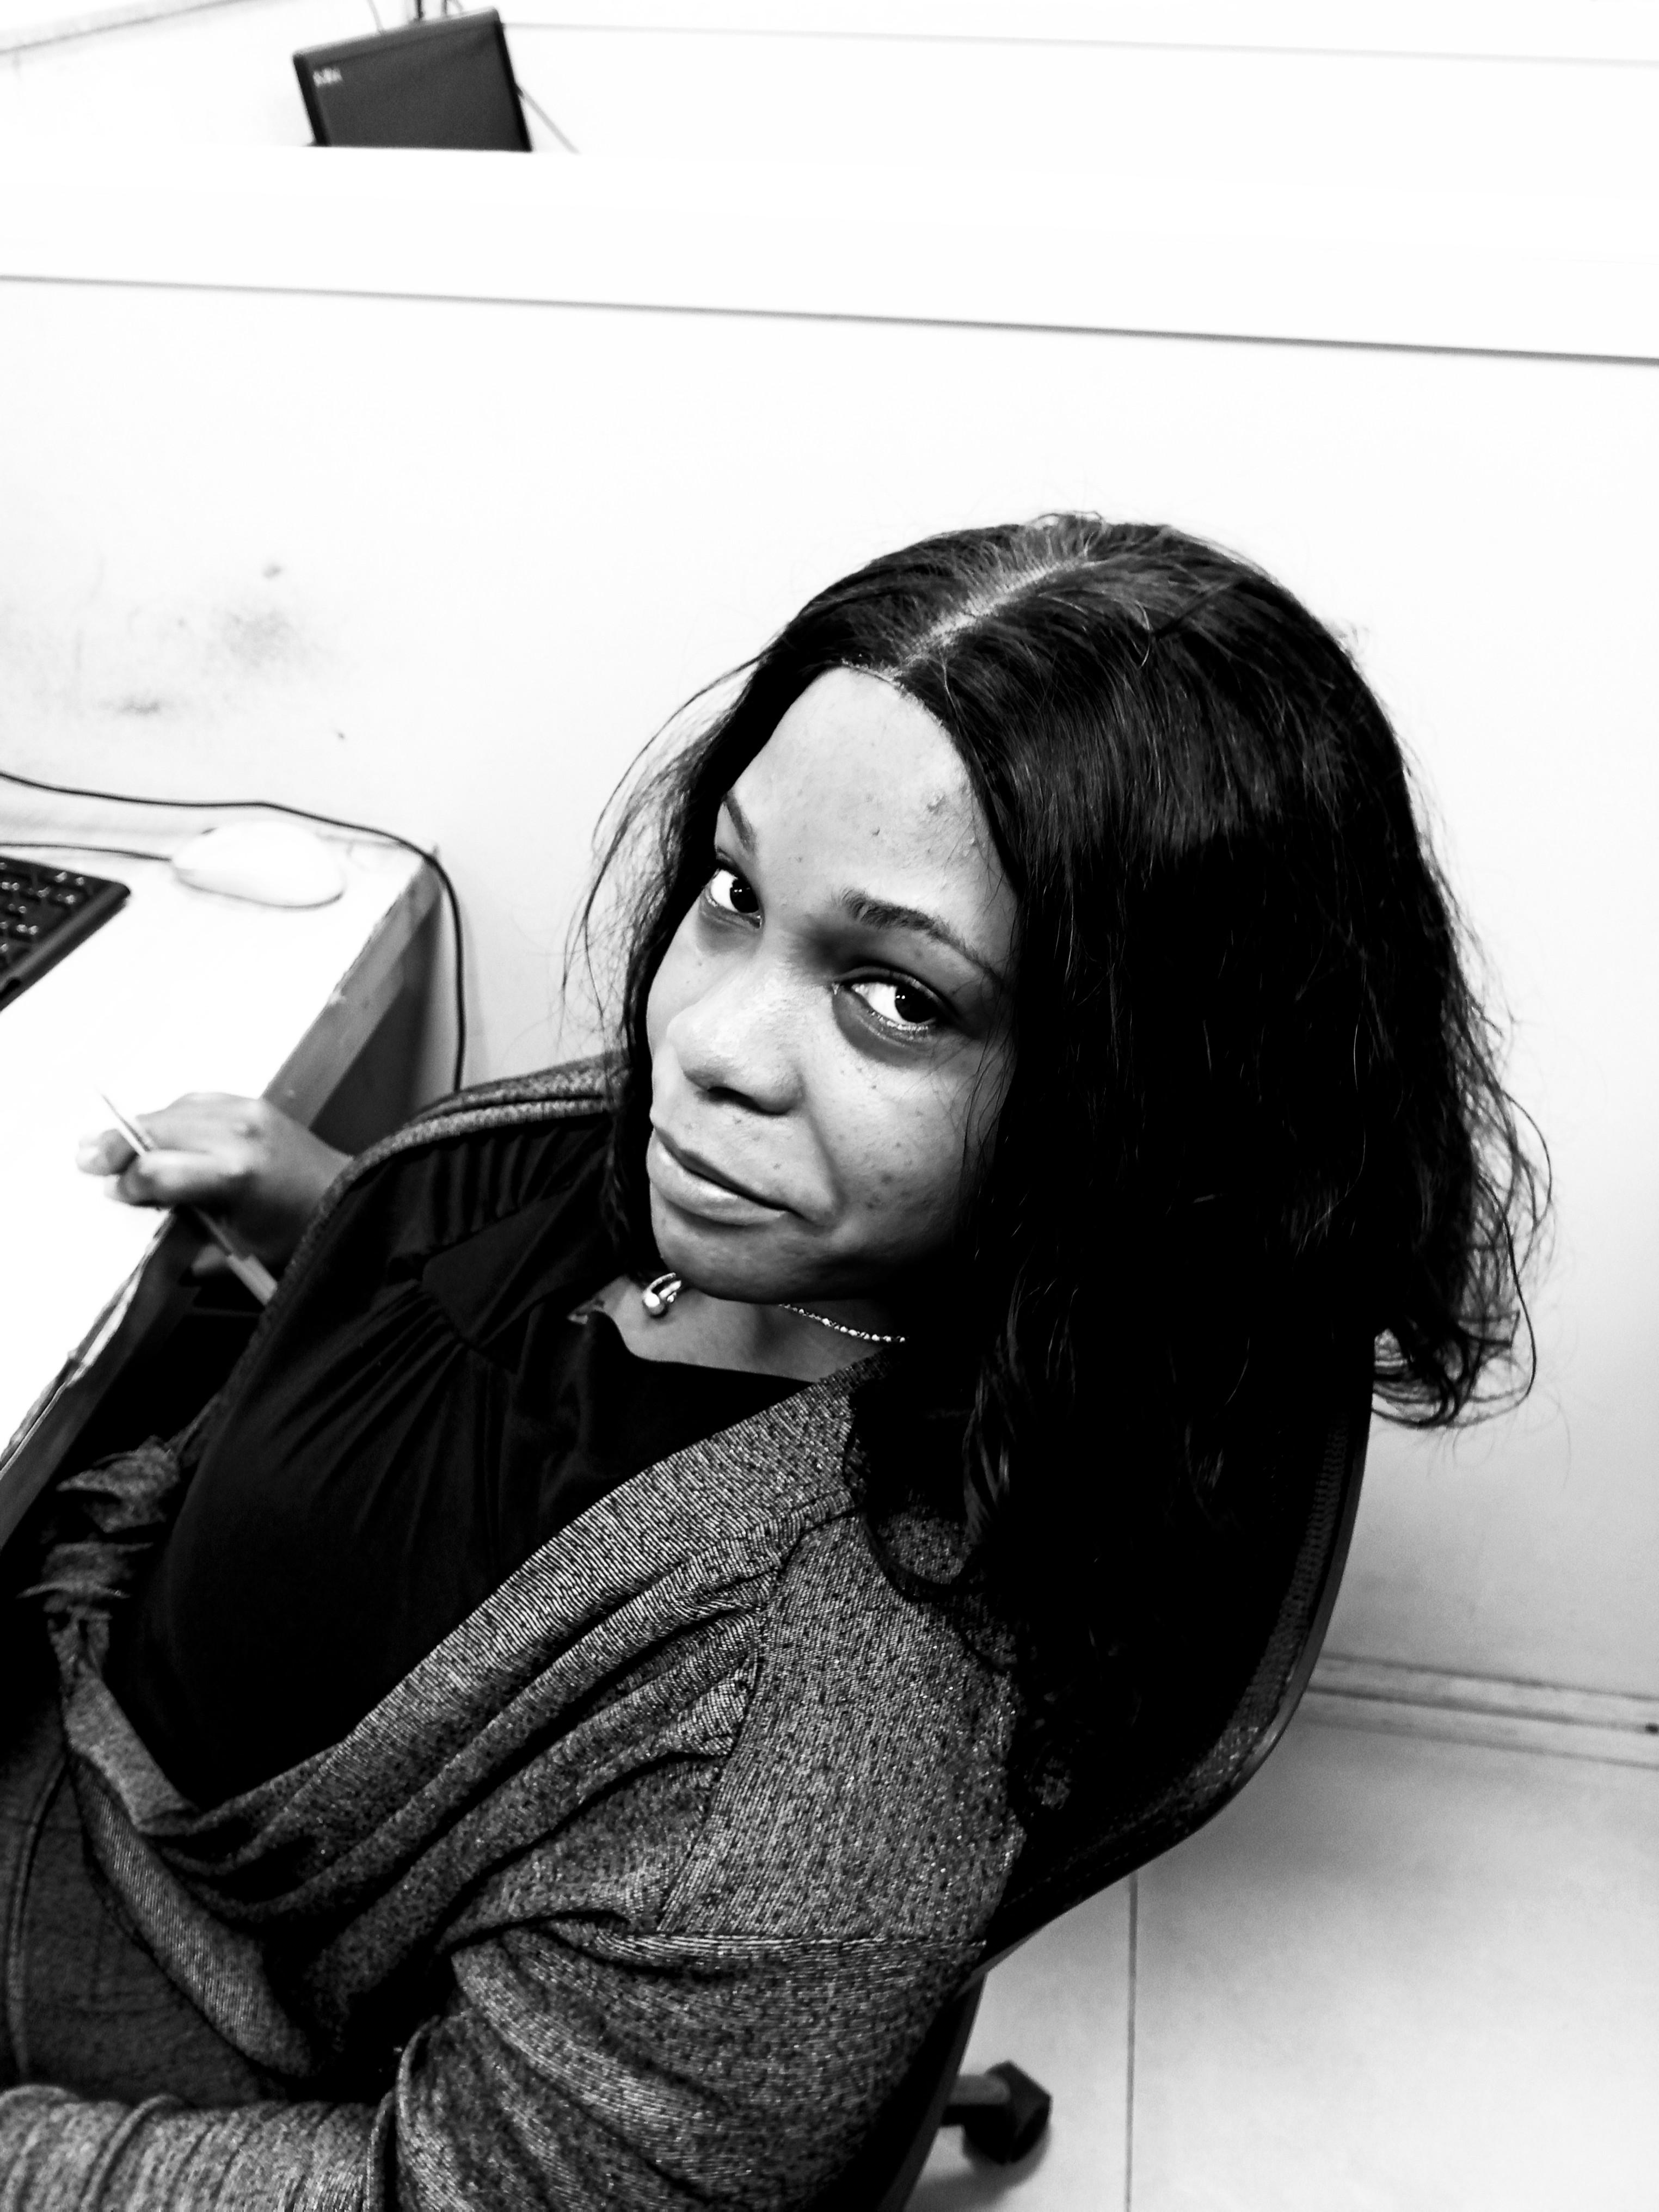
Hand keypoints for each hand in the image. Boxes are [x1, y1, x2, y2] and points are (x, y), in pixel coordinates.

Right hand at [76, 1093, 350, 1268]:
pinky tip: (158, 1133)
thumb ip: (185, 1239)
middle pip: (155, 1130)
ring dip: (139, 1128)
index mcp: (234, 1174)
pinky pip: (196, 1101)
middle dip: (118, 1147)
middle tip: (87, 1160)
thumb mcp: (239, 1249)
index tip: (115, 1195)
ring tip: (110, 1145)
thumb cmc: (300, 1231)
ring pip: (172, 1110)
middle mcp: (237, 1134)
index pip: (156, 1170)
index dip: (128, 1184)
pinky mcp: (252, 1103)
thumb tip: (141, 1227)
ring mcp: (246, 1112)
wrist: (349, 1196)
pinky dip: (172, 1117)